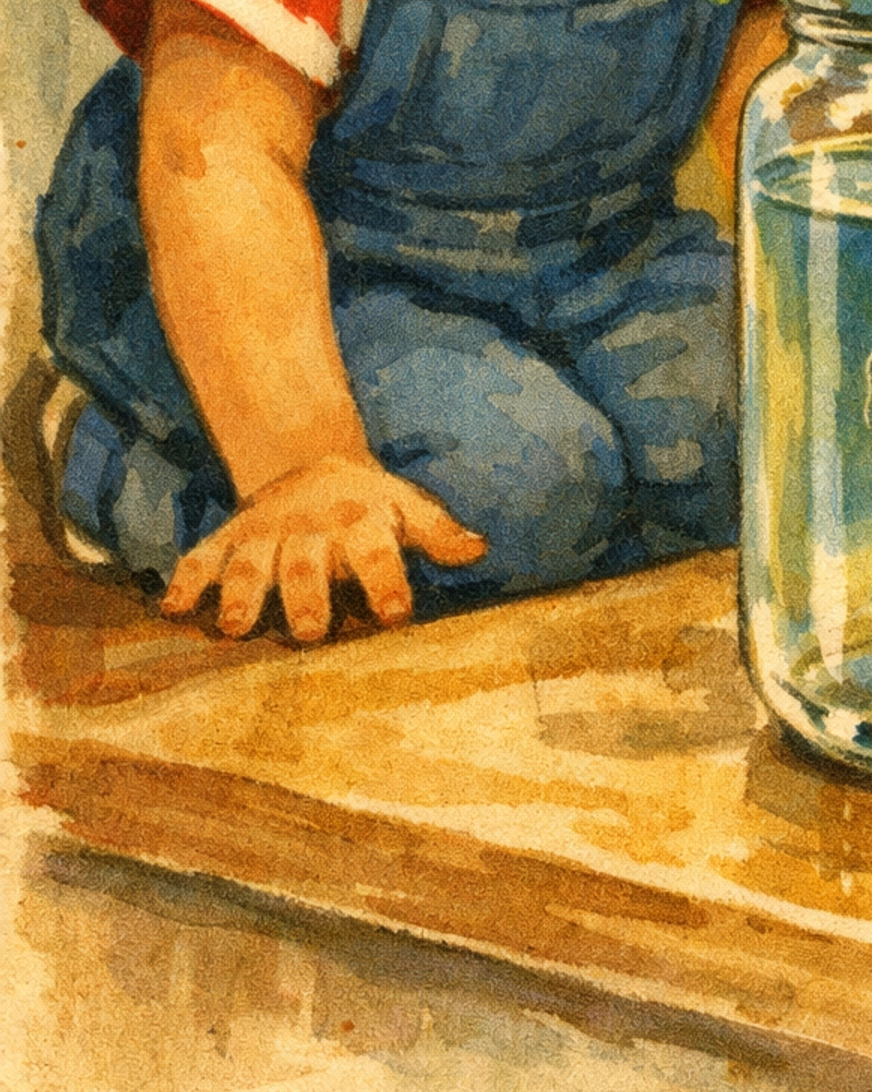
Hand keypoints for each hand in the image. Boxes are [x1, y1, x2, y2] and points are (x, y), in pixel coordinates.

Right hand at [161, 455, 487, 641]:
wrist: (312, 459)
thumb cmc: (370, 503)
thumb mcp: (407, 507)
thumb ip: (438, 533)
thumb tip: (478, 549)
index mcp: (360, 520)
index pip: (376, 549)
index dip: (386, 579)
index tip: (394, 614)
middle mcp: (310, 525)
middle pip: (306, 561)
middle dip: (307, 595)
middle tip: (311, 632)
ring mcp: (266, 530)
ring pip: (250, 561)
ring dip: (241, 592)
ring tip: (234, 627)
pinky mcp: (230, 536)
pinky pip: (203, 555)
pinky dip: (186, 578)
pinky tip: (173, 609)